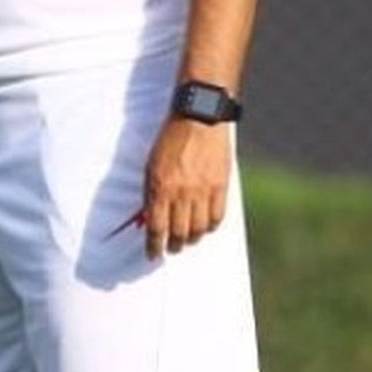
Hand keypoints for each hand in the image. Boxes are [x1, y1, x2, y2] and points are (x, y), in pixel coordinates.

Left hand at [141, 118, 230, 258]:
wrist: (198, 116)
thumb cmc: (170, 139)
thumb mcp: (152, 164)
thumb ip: (152, 191)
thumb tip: (150, 216)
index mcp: (160, 187)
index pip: (156, 228)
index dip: (154, 246)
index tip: (153, 254)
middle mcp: (180, 193)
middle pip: (178, 233)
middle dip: (173, 245)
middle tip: (172, 248)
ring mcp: (202, 191)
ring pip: (198, 229)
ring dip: (192, 239)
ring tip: (188, 239)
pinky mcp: (220, 186)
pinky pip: (217, 217)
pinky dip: (211, 227)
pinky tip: (206, 227)